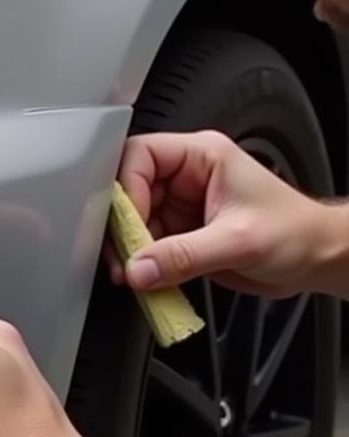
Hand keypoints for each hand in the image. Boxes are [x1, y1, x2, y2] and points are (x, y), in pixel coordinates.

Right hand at [111, 130, 335, 297]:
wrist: (315, 261)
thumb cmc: (296, 233)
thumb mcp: (238, 241)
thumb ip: (184, 256)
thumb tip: (139, 268)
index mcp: (202, 157)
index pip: (140, 156)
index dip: (126, 189)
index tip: (128, 225)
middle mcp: (186, 179)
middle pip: (128, 192)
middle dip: (122, 227)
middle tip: (123, 256)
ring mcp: (180, 208)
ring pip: (133, 224)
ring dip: (129, 251)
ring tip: (135, 275)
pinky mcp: (179, 237)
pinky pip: (146, 249)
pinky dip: (141, 267)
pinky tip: (146, 280)